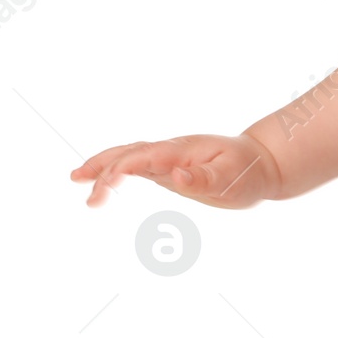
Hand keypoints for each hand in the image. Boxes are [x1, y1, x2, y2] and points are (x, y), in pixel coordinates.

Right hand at [70, 133, 280, 208]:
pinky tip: (104, 181)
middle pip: (128, 152)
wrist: (261, 163)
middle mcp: (171, 151)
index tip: (103, 186)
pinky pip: (137, 165)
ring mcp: (168, 158)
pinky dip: (117, 170)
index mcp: (182, 151)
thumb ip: (204, 179)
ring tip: (76, 178)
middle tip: (76, 180)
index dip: (121, 168)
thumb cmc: (247, 172)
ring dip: (103, 165)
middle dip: (101, 164)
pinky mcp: (168, 168)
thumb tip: (176, 176)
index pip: (144, 156)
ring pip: (128, 156)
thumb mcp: (231, 179)